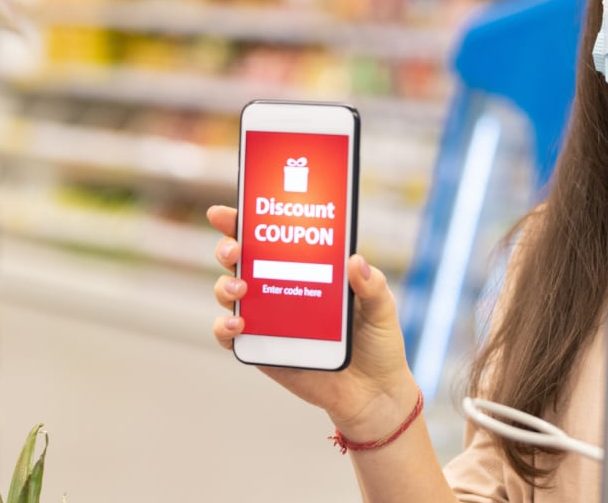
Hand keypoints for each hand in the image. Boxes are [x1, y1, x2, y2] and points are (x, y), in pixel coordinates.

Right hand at [207, 205, 418, 440]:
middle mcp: (281, 289)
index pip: (271, 237)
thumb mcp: (382, 308)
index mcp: (307, 268)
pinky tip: (238, 323)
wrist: (374, 394)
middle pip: (241, 260)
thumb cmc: (378, 344)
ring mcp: (268, 319)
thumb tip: (355, 261)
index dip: (244, 221)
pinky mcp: (262, 349)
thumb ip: (373, 285)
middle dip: (229, 246)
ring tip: (240, 289)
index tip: (226, 212)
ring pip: (230, 293)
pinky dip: (225, 326)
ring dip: (224, 286)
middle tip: (235, 249)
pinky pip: (230, 335)